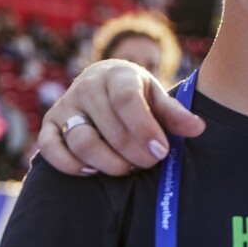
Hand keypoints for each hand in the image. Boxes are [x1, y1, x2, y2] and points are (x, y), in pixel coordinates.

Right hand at [37, 59, 205, 175]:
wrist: (102, 83)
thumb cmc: (136, 95)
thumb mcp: (156, 97)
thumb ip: (175, 113)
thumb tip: (198, 129)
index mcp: (117, 75)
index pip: (127, 100)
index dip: (144, 129)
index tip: (162, 151)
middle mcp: (87, 87)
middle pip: (109, 127)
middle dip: (133, 153)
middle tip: (150, 164)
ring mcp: (65, 106)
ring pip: (81, 141)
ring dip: (107, 162)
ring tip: (128, 168)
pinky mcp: (49, 124)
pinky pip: (50, 149)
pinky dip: (70, 164)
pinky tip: (93, 171)